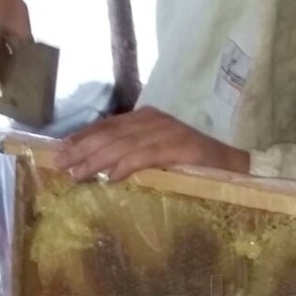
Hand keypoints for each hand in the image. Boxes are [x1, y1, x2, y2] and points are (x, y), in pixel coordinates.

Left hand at [58, 107, 249, 180]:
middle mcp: (155, 119)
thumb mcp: (157, 155)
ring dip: (99, 160)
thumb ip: (132, 153)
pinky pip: (148, 155)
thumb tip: (96, 166)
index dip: (82, 137)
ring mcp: (169, 131)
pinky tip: (112, 177)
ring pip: (125, 144)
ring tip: (78, 173)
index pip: (107, 125)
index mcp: (148, 118)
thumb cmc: (193, 165)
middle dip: (83, 149)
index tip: (59, 150)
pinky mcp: (182, 147)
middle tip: (61, 164)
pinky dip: (128, 165)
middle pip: (111, 133)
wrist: (235, 167)